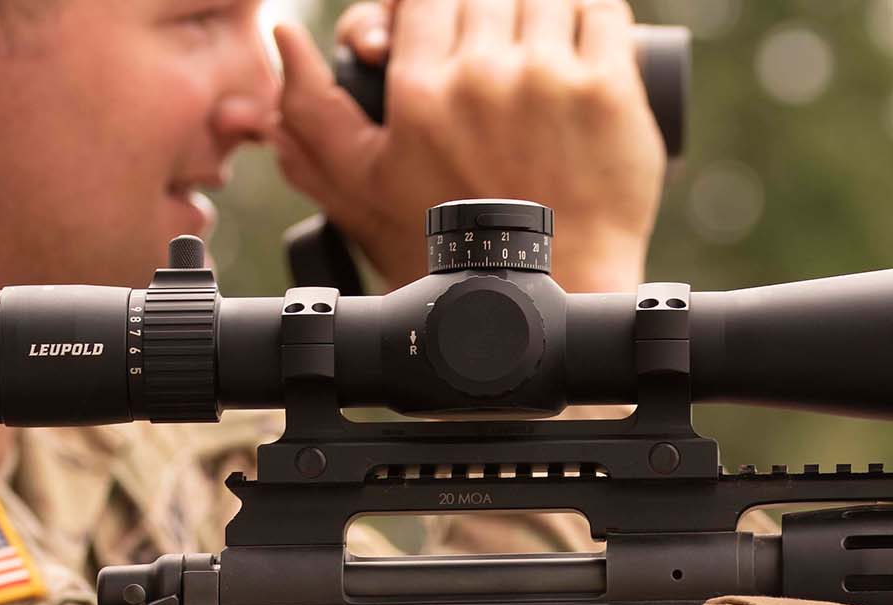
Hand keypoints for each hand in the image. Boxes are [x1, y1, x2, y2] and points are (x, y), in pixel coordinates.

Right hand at [272, 0, 666, 292]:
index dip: (434, 5)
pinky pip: (602, 10)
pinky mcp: (608, 91)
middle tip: (498, 50)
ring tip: (540, 52)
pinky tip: (583, 41)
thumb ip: (313, 111)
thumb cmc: (454, 240)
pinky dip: (592, 14)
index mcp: (420, 91)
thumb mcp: (364, 183)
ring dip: (541, 11)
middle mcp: (481, 77)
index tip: (450, 29)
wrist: (546, 288)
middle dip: (490, 11)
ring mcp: (549, 80)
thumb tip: (284, 37)